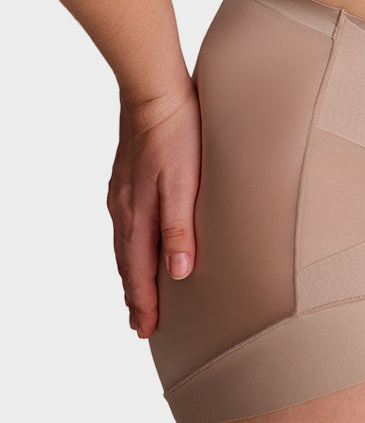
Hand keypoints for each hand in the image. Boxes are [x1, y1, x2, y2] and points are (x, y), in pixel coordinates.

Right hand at [107, 77, 200, 337]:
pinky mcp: (126, 182)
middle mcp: (125, 210)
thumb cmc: (177, 136)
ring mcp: (122, 196)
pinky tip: (134, 249)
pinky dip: (129, 250)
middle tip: (140, 326)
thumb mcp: (185, 185)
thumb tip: (179, 274)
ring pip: (125, 248)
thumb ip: (181, 229)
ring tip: (137, 297)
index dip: (145, 303)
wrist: (155, 92)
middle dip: (135, 298)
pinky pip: (124, 228)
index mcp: (139, 216)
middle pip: (128, 266)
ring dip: (131, 276)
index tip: (147, 329)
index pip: (141, 272)